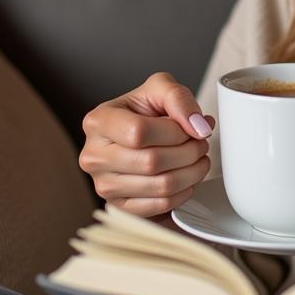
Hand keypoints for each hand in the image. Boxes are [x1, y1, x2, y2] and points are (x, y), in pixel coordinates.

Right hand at [79, 71, 213, 217]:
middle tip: (200, 143)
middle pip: (152, 162)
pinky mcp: (120, 206)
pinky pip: (161, 205)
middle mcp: (94, 156)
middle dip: (189, 151)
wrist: (137, 135)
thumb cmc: (145, 111)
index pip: (139, 132)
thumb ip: (178, 98)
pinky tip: (186, 176)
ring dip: (193, 172)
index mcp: (98, 122)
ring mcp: (104, 185)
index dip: (175, 131)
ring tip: (197, 157)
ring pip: (161, 186)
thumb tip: (198, 127)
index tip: (190, 127)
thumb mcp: (160, 88)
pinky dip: (184, 191)